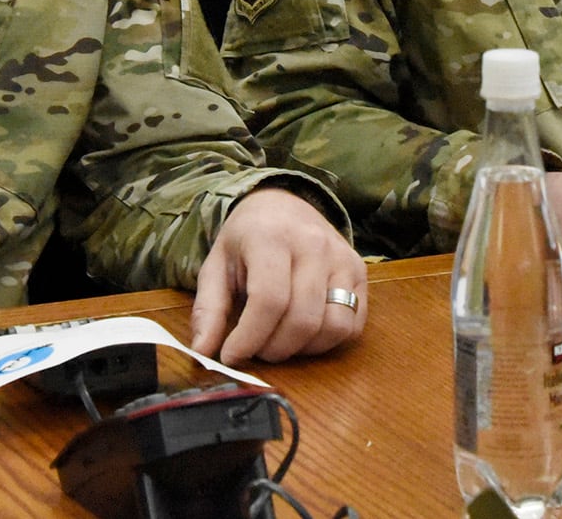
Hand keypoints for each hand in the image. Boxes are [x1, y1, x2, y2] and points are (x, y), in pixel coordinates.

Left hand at [189, 188, 366, 366]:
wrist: (283, 205)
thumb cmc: (246, 239)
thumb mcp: (216, 265)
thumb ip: (209, 309)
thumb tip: (202, 352)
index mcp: (271, 237)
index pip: (269, 301)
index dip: (249, 338)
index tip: (231, 356)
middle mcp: (314, 244)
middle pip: (303, 319)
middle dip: (274, 349)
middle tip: (255, 349)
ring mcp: (342, 258)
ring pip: (334, 326)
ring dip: (303, 349)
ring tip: (279, 341)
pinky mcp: (360, 272)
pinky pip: (353, 325)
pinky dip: (328, 342)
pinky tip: (304, 335)